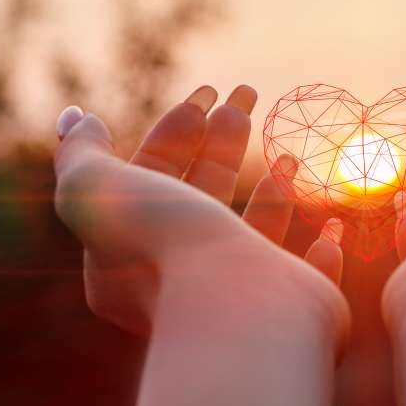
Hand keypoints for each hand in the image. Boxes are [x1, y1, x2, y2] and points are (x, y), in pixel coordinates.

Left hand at [53, 85, 346, 335]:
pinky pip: (308, 274)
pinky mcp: (290, 307)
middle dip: (223, 141)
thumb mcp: (101, 191)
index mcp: (133, 254)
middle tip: (248, 95)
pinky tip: (330, 225)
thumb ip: (82, 153)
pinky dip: (321, 248)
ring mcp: (239, 295)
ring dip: (272, 192)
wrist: (237, 311)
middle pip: (203, 195)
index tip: (206, 95)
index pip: (152, 178)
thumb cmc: (169, 249)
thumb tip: (75, 117)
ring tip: (288, 154)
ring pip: (255, 234)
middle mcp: (183, 278)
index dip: (175, 132)